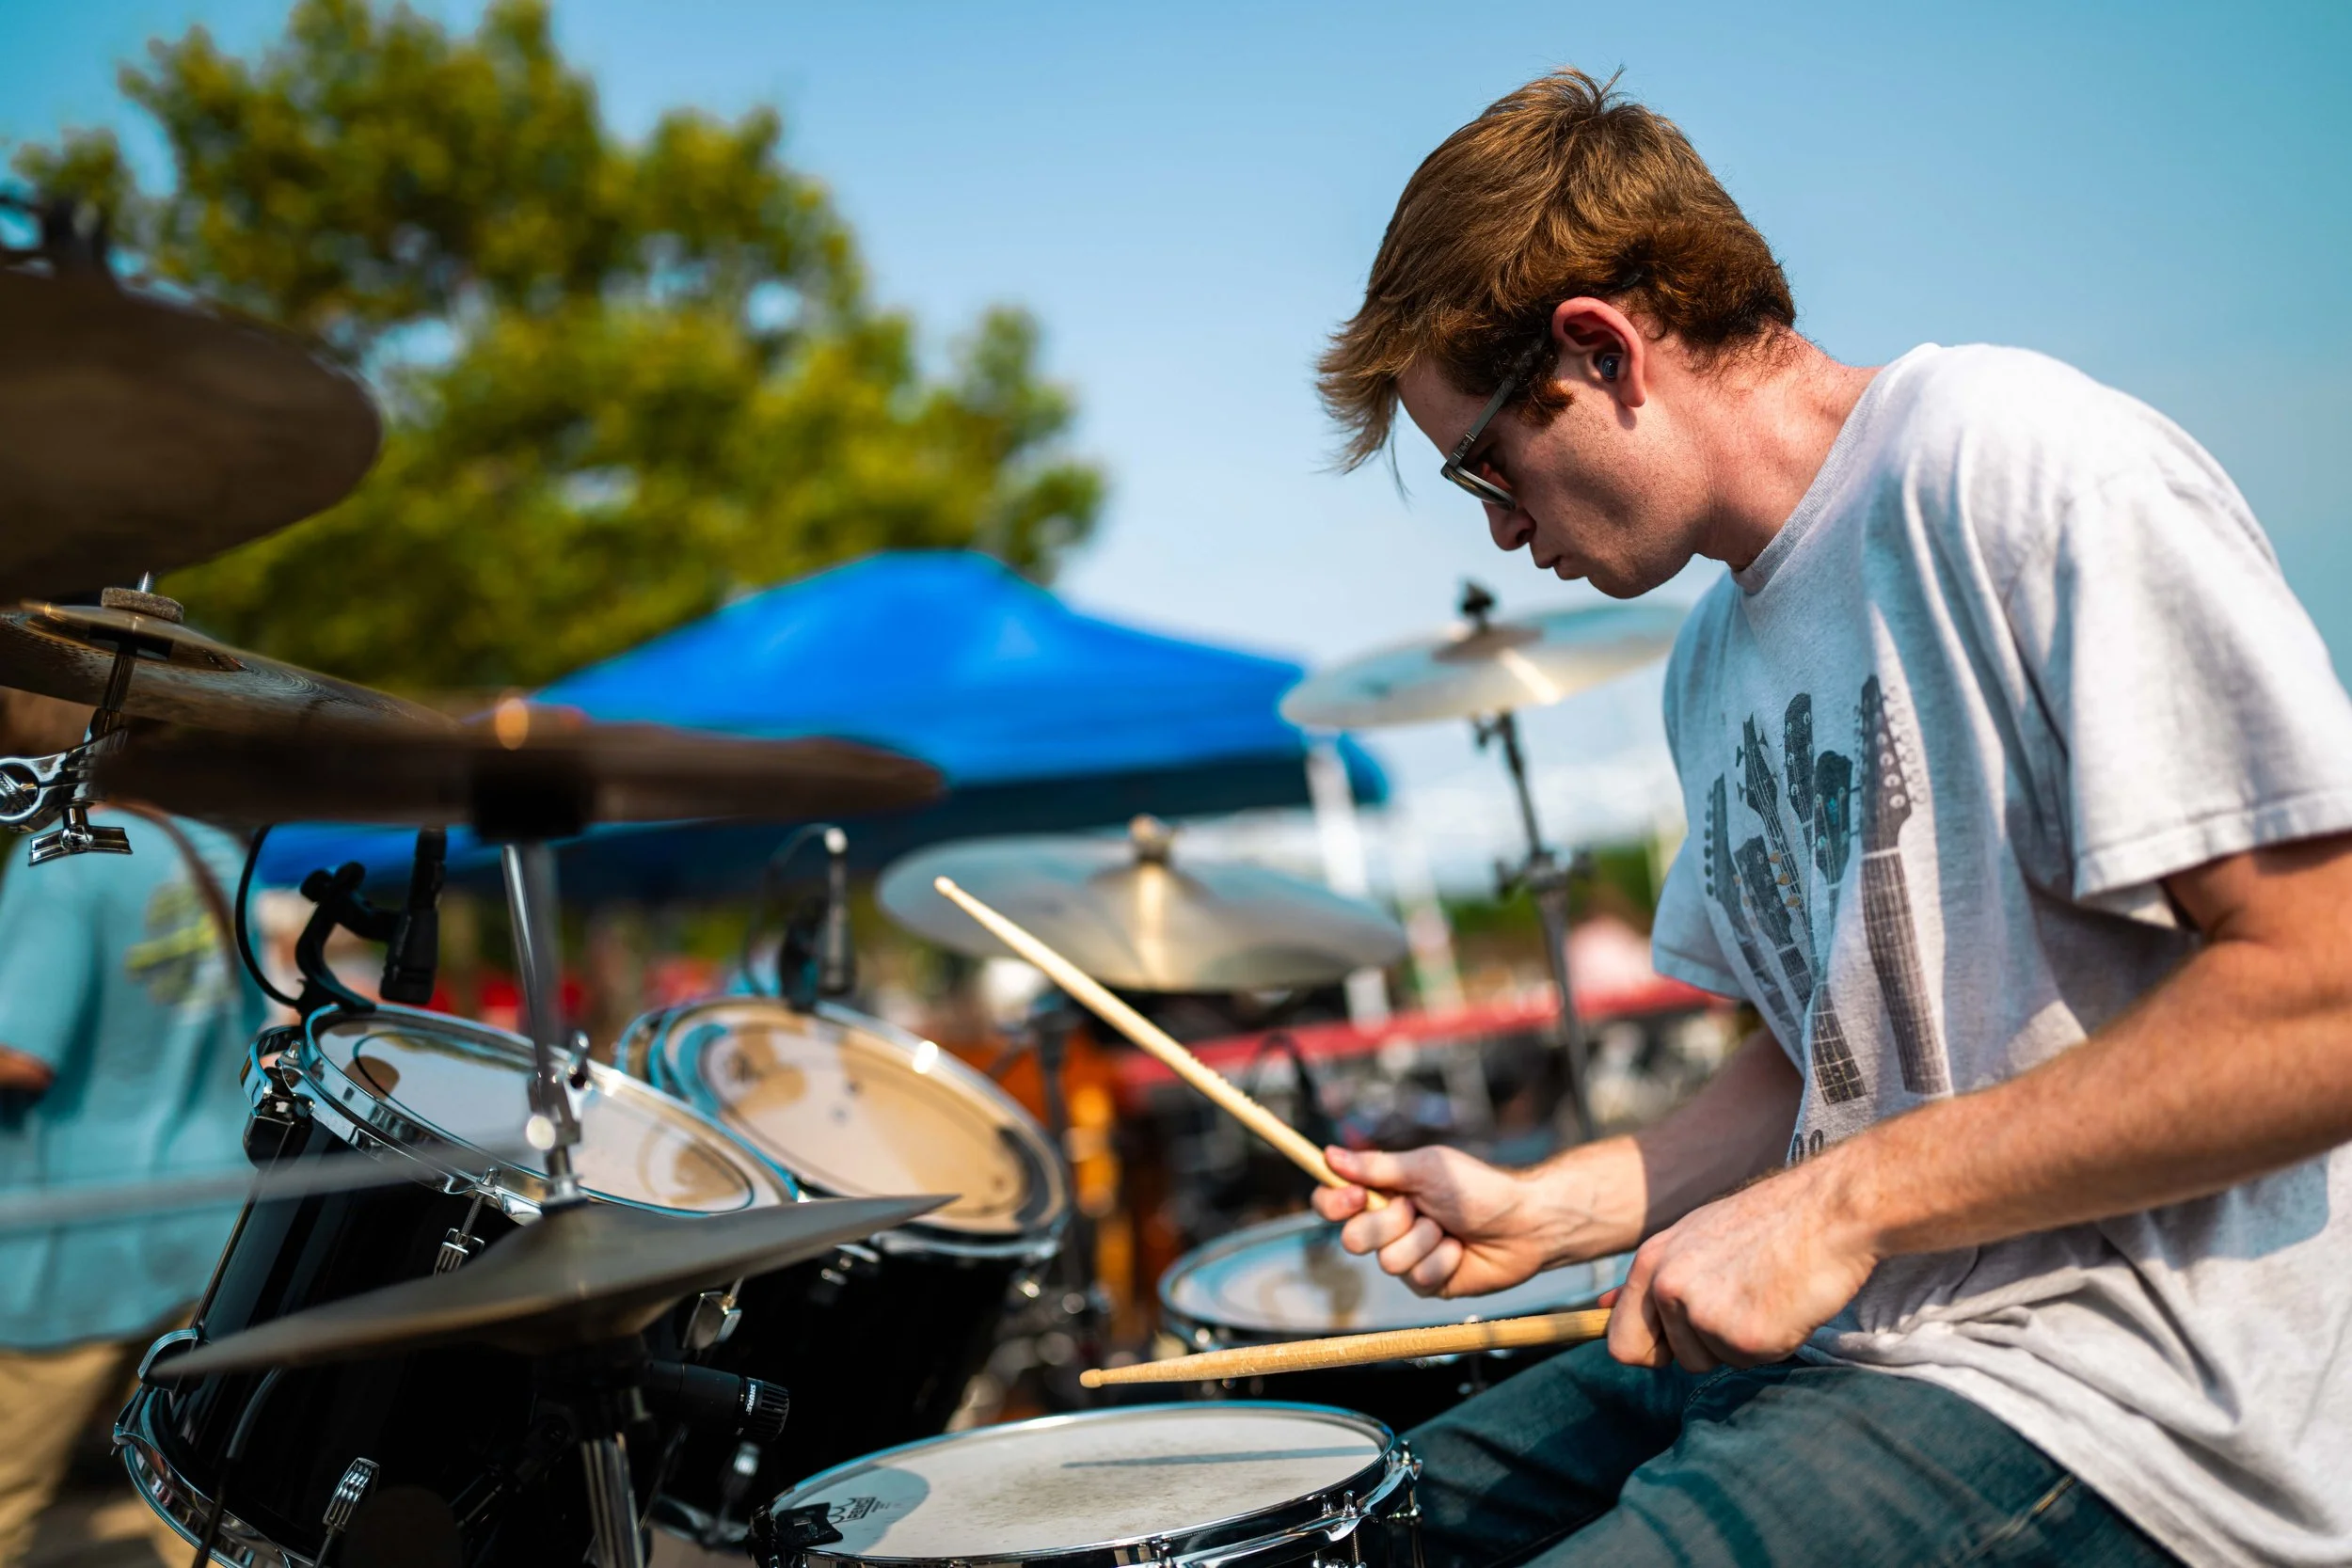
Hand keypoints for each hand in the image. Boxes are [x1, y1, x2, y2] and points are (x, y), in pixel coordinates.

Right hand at [1312, 1142, 1636, 1296]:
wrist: (1525, 1222)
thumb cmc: (1478, 1187)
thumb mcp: (1425, 1168)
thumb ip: (1376, 1167)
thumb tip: (1329, 1155)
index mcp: (1384, 1192)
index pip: (1333, 1201)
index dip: (1334, 1203)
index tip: (1356, 1197)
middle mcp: (1389, 1225)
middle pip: (1353, 1238)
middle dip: (1388, 1224)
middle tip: (1418, 1209)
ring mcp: (1407, 1255)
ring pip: (1388, 1261)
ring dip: (1424, 1240)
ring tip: (1449, 1228)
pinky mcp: (1427, 1282)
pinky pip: (1417, 1278)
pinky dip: (1443, 1260)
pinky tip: (1461, 1250)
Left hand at [1606, 1160, 1878, 1372]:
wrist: (1830, 1209)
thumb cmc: (1768, 1223)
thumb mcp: (1694, 1238)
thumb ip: (1652, 1278)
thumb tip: (1600, 1309)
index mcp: (1652, 1261)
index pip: (1620, 1342)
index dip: (1650, 1350)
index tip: (1678, 1340)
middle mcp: (1669, 1286)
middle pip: (1666, 1360)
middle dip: (1697, 1350)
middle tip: (1734, 1308)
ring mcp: (1705, 1312)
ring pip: (1713, 1363)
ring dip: (1740, 1342)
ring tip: (1764, 1293)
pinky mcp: (1745, 1336)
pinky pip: (1752, 1363)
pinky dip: (1773, 1343)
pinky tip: (1786, 1302)